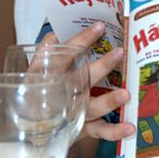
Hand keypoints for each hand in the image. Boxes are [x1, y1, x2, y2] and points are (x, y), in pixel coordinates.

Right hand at [40, 23, 134, 141]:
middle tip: (119, 52)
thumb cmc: (36, 94)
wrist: (28, 131)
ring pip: (93, 106)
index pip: (67, 54)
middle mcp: (66, 94)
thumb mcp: (35, 73)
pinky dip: (115, 131)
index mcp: (53, 76)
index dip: (82, 39)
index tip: (99, 26)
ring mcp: (76, 112)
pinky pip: (100, 131)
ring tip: (125, 94)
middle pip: (84, 78)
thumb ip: (45, 54)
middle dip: (102, 66)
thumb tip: (53, 36)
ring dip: (109, 101)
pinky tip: (130, 127)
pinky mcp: (84, 128)